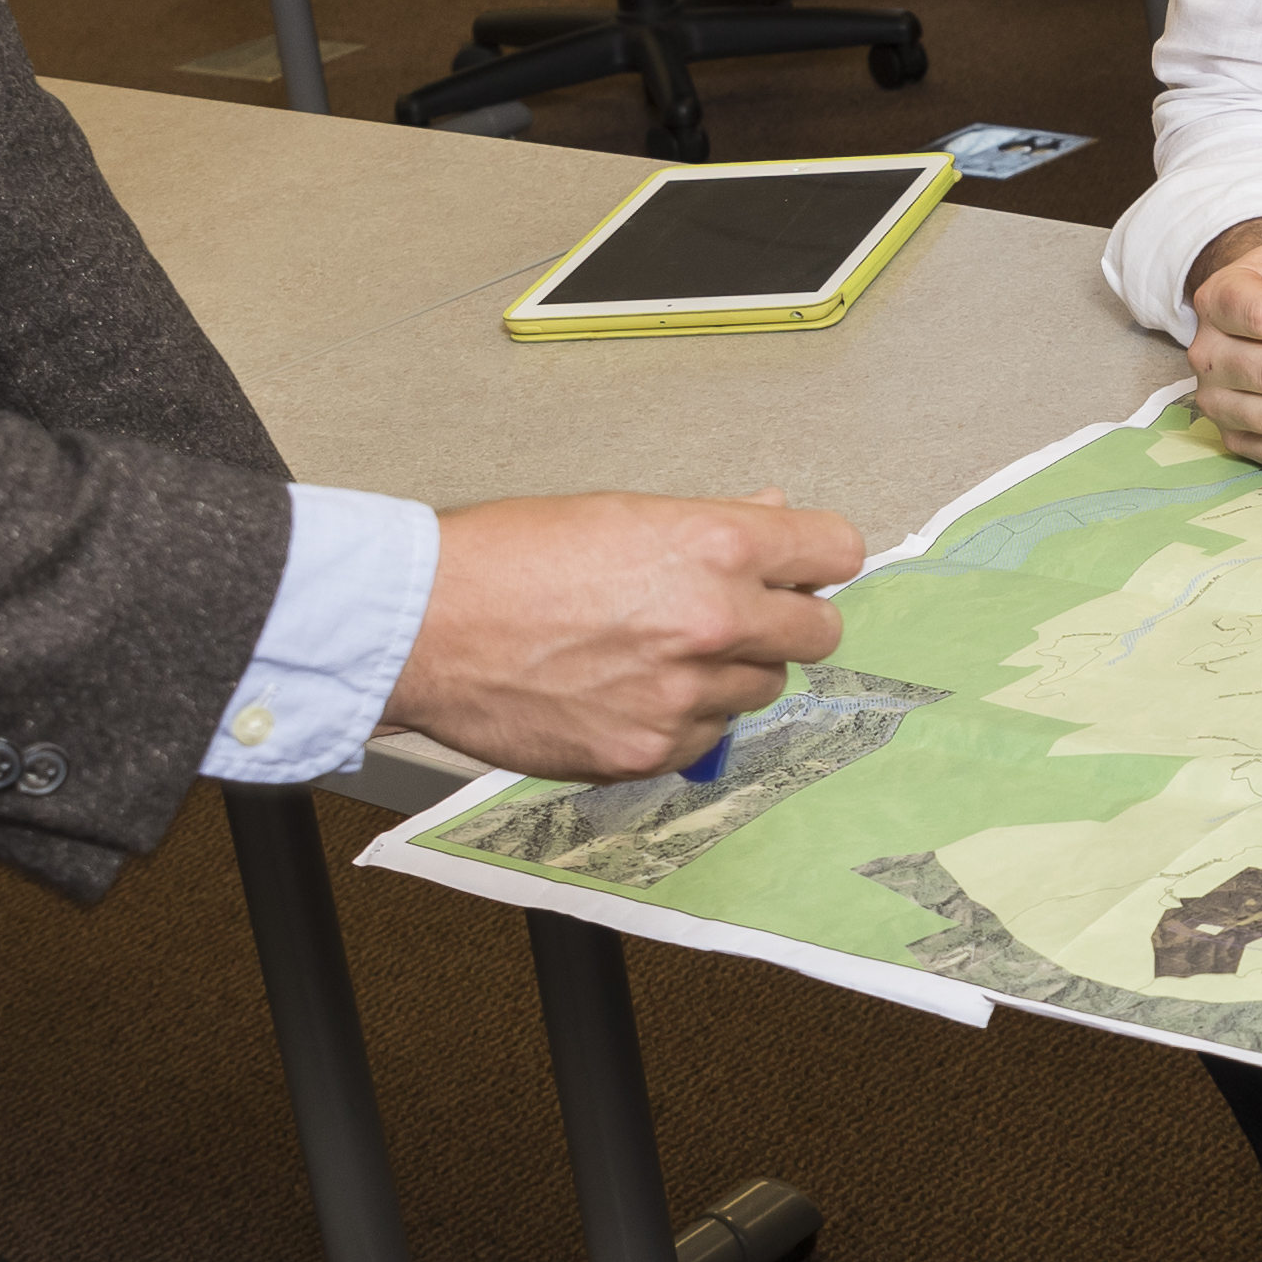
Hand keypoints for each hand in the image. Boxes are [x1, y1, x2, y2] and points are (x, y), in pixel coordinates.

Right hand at [386, 491, 861, 777]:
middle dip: (785, 621)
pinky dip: (683, 719)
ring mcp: (686, 694)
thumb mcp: (622, 512)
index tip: (802, 568)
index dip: (817, 559)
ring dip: (729, 673)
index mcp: (716, 547)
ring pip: (762, 689)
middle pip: (819, 632)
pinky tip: (630, 689)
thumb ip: (712, 523)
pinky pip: (707, 736)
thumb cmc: (504, 560)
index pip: (837, 552)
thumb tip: (771, 513)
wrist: (424, 626)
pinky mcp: (651, 750)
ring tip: (657, 651)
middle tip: (737, 615)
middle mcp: (714, 622)